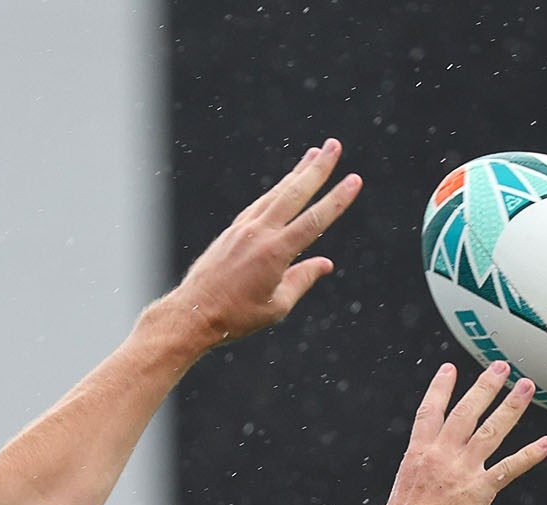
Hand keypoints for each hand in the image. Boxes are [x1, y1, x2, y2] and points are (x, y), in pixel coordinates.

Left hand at [154, 142, 362, 351]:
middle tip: (334, 145)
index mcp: (275, 253)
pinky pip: (260, 204)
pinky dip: (276, 191)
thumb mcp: (276, 306)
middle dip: (317, 168)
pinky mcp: (232, 231)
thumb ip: (302, 279)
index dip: (336, 200)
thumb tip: (325, 263)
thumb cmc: (235, 316)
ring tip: (314, 154)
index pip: (314, 221)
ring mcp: (243, 228)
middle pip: (294, 193)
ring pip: (276, 194)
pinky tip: (285, 185)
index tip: (354, 179)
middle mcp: (259, 233)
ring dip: (297, 173)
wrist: (192, 313)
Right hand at [362, 362, 546, 504]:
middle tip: (500, 367)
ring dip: (511, 406)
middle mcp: (440, 456)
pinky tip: (545, 443)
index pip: (430, 412)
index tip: (449, 369)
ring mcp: (461, 471)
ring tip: (525, 387)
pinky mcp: (478, 491)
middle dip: (484, 386)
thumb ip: (422, 474)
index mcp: (418, 454)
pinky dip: (529, 455)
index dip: (440, 388)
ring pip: (490, 430)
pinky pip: (509, 468)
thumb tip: (431, 476)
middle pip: (466, 412)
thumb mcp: (405, 489)